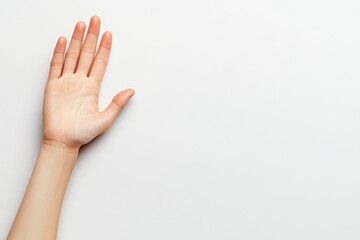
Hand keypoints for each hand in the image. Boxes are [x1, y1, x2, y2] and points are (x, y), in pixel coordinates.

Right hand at [43, 16, 134, 149]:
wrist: (64, 141)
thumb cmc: (83, 133)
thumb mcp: (106, 119)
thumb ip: (118, 104)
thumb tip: (132, 91)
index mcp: (93, 88)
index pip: (100, 63)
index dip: (104, 48)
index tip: (109, 35)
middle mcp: (80, 82)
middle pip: (87, 54)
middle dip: (92, 37)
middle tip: (96, 20)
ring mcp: (66, 82)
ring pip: (73, 56)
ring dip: (77, 40)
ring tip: (81, 25)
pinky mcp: (53, 86)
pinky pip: (56, 65)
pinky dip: (59, 52)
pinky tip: (64, 41)